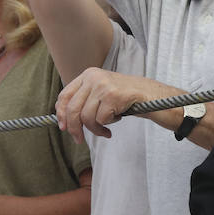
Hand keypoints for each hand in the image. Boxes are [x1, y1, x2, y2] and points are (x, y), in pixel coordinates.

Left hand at [55, 68, 171, 139]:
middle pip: (72, 108)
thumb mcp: (102, 93)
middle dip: (74, 128)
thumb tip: (64, 120)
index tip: (63, 127)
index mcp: (89, 74)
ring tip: (105, 129)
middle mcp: (94, 77)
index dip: (61, 113)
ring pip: (86, 117)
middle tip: (79, 139)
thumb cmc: (127, 97)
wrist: (153, 96)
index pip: (65, 95)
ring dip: (95, 129)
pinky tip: (117, 120)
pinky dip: (107, 125)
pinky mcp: (113, 96)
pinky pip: (101, 120)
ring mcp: (103, 85)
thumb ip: (85, 101)